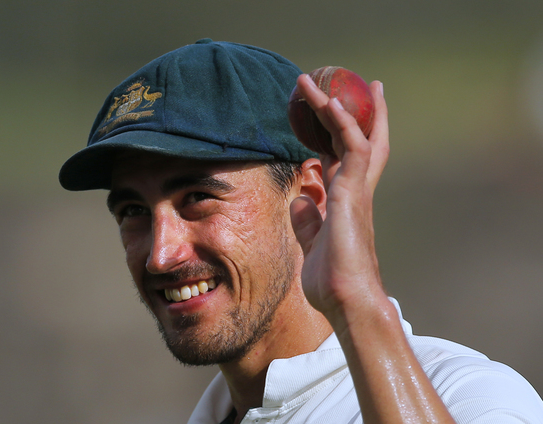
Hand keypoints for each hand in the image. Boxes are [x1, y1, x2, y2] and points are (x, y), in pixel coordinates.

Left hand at [290, 74, 389, 322]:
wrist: (347, 301)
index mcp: (345, 202)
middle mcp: (355, 191)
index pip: (346, 159)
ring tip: (317, 81)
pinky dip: (343, 123)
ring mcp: (357, 191)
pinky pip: (353, 149)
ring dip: (337, 106)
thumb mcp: (312, 244)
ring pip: (355, 136)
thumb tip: (302, 197)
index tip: (333, 113)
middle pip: (361, 140)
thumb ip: (308, 221)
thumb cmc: (332, 280)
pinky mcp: (353, 194)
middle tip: (356, 84)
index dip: (341, 134)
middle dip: (357, 111)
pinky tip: (330, 103)